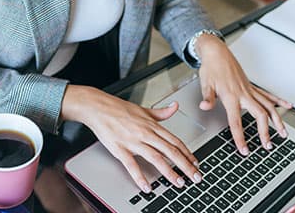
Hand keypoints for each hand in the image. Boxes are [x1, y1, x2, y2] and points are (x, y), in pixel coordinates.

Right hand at [61, 85, 201, 192]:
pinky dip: (140, 177)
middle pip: (171, 151)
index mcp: (152, 125)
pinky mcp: (120, 149)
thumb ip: (161, 112)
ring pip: (156, 158)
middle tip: (195, 177)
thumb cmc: (118, 108)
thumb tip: (175, 107)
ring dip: (169, 172)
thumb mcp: (143, 109)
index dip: (188, 153)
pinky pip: (132, 165)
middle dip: (186, 166)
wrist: (98, 107)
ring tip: (178, 183)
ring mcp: (133, 141)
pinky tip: (147, 187)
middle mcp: (146, 133)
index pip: (175, 141)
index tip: (196, 163)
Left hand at [195, 34, 291, 154]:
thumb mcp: (205, 83)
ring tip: (283, 133)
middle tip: (268, 145)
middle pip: (259, 115)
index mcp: (231, 96)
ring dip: (277, 120)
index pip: (236, 121)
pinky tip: (287, 106)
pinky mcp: (252, 86)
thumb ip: (207, 97)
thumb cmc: (211, 67)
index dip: (240, 137)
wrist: (217, 53)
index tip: (245, 149)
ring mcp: (250, 90)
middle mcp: (243, 94)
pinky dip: (278, 101)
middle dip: (265, 132)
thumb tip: (205, 106)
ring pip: (268, 106)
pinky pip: (268, 95)